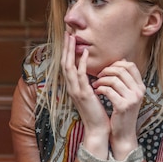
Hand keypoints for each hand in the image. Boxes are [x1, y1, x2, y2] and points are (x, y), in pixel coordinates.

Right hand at [61, 32, 109, 159]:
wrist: (98, 129)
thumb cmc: (97, 113)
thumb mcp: (93, 95)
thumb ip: (91, 84)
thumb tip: (95, 73)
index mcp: (73, 88)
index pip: (67, 66)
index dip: (68, 52)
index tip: (70, 39)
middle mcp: (71, 88)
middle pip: (65, 63)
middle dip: (66, 47)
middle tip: (68, 32)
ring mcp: (76, 91)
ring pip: (69, 66)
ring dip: (71, 51)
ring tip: (73, 37)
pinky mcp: (83, 94)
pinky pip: (80, 75)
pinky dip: (82, 62)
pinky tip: (85, 52)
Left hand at [92, 60, 145, 159]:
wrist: (123, 133)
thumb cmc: (122, 113)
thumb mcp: (128, 95)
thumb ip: (125, 81)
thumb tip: (119, 62)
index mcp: (141, 87)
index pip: (131, 66)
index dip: (116, 64)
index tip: (106, 70)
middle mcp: (139, 91)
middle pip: (121, 70)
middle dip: (106, 70)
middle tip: (98, 76)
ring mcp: (132, 99)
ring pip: (113, 79)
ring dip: (101, 80)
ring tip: (95, 85)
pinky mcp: (122, 106)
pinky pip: (108, 91)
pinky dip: (100, 89)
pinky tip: (96, 92)